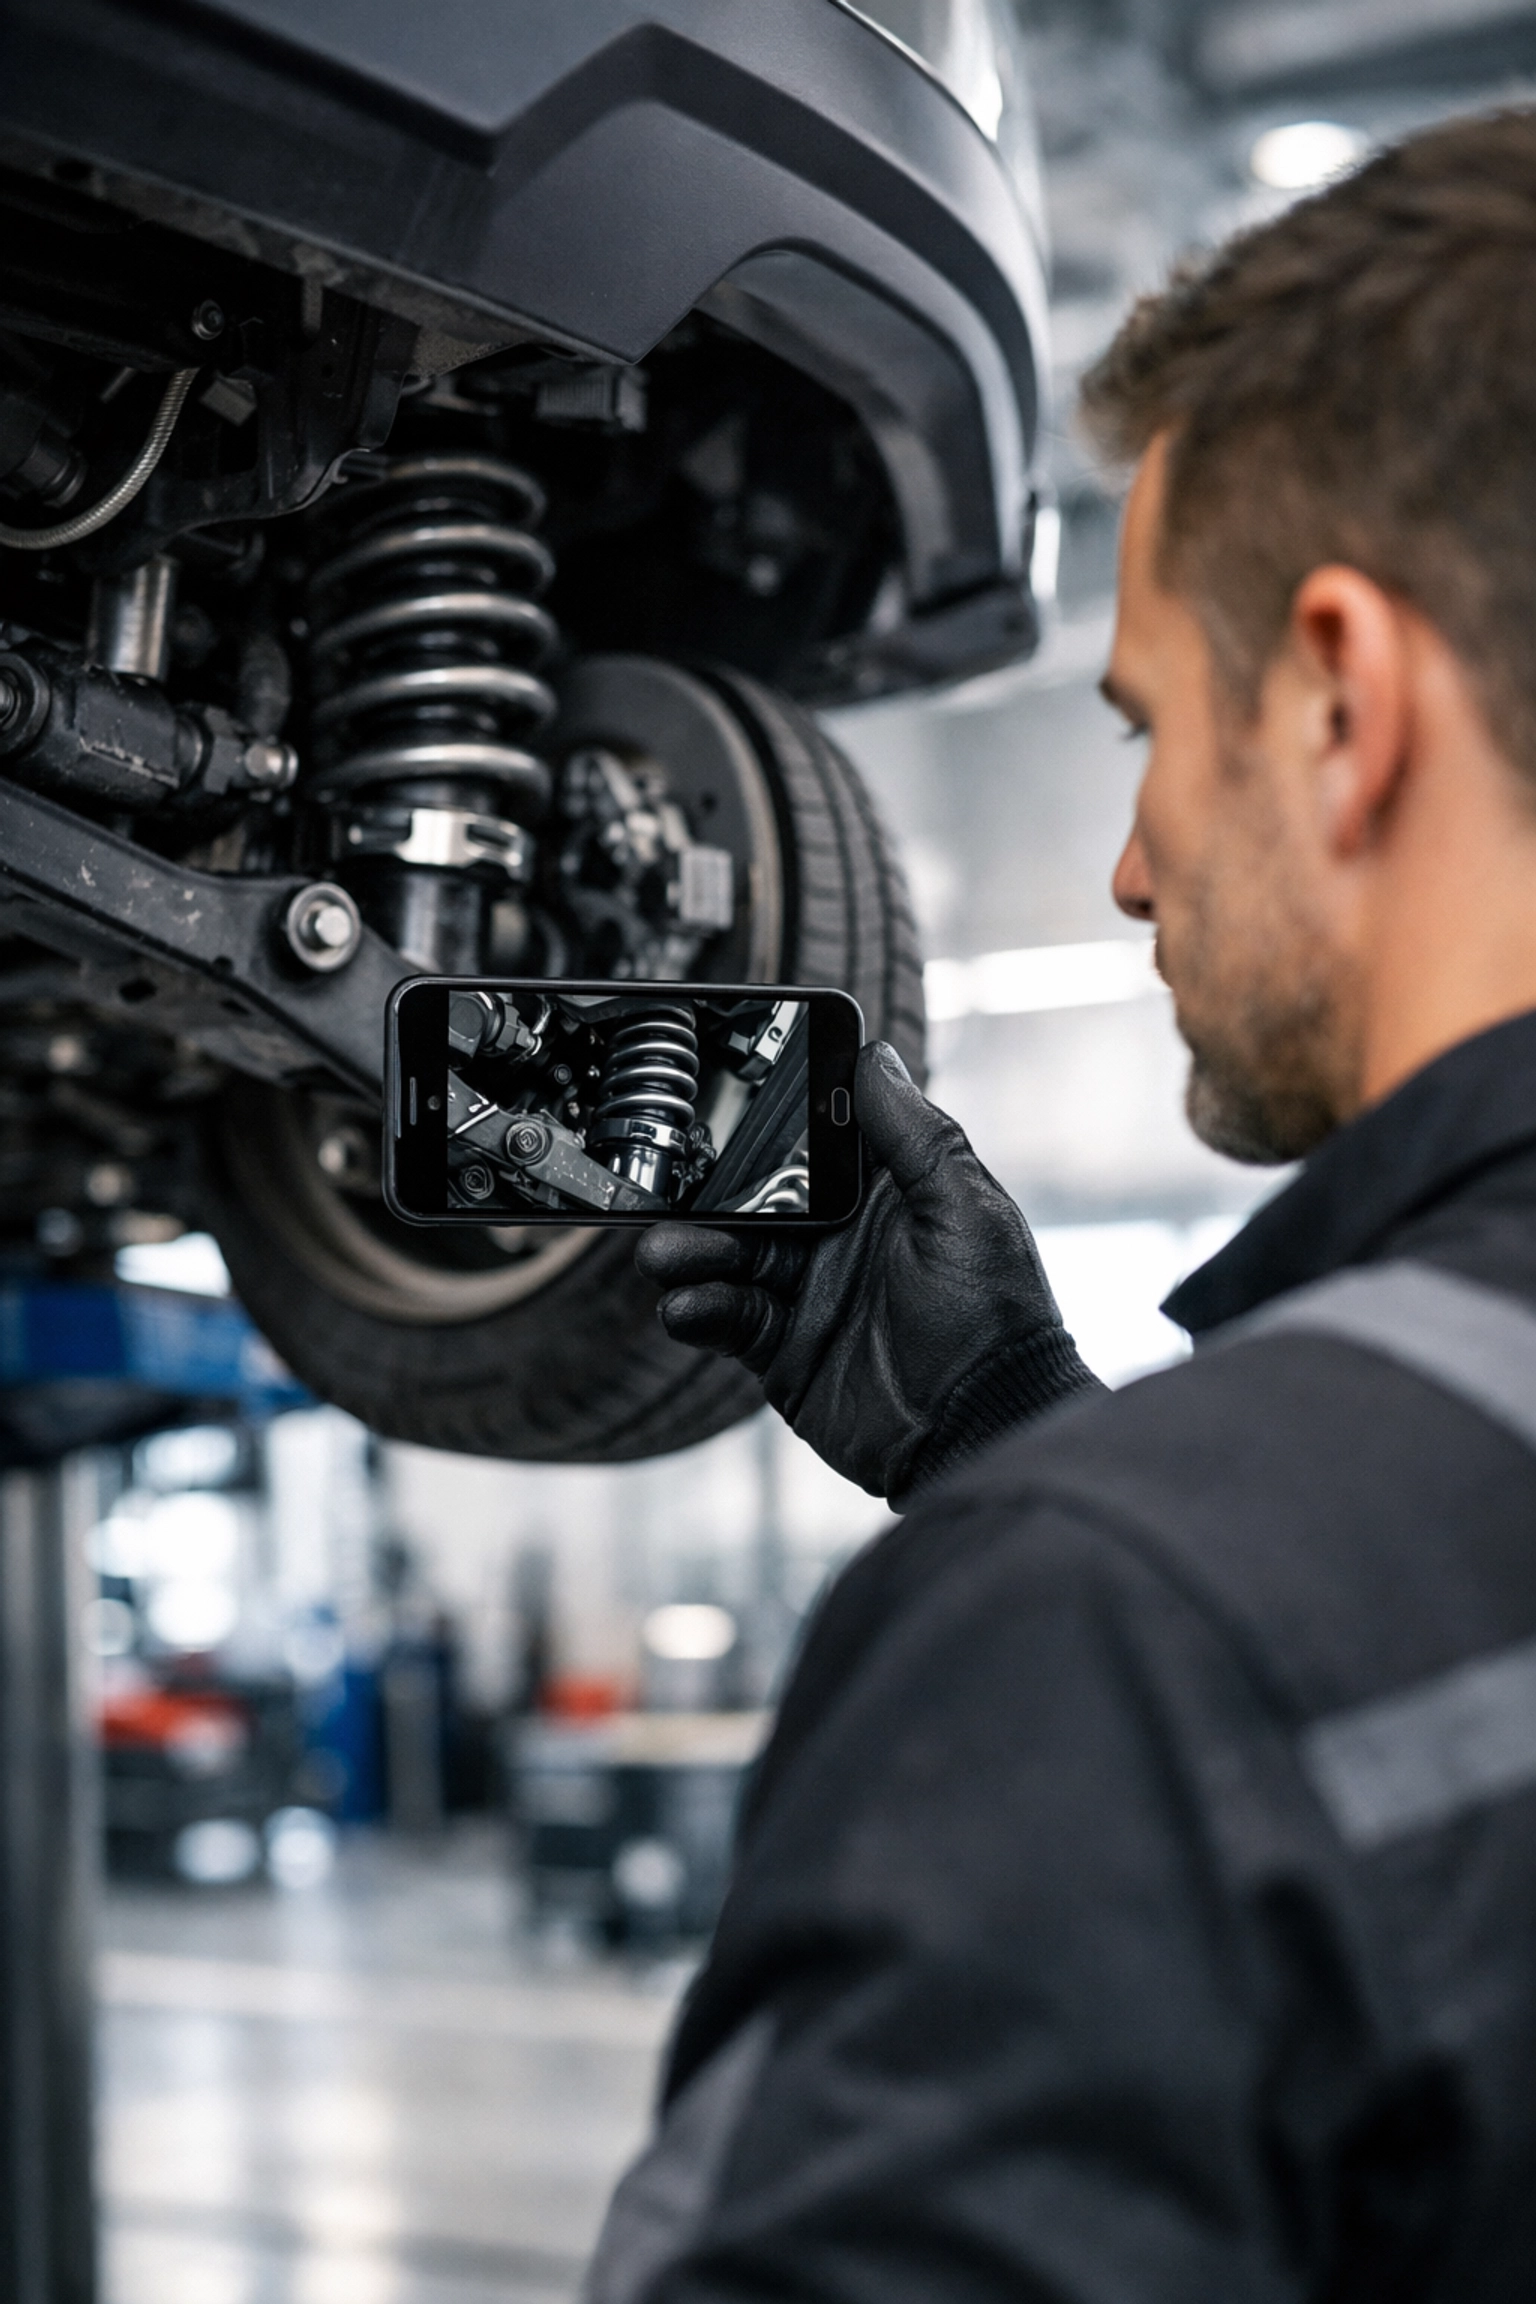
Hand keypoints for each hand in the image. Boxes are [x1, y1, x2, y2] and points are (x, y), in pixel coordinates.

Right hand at [635, 1042, 1102, 1503]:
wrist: (979, 1429)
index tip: (716, 1108)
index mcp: (885, 1196)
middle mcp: (841, 1239)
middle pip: (756, 1202)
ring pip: (732, 1259)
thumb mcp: (962, 1210)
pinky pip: (729, 1319)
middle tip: (669, 1196)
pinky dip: (701, 1310)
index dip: (766, 1127)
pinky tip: (686, 1307)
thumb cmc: (993, 1315)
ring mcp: (810, 1295)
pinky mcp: (785, 1351)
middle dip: (709, 1199)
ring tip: (665, 1257)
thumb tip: (874, 1055)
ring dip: (694, 1254)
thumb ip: (914, 1134)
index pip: (812, 1146)